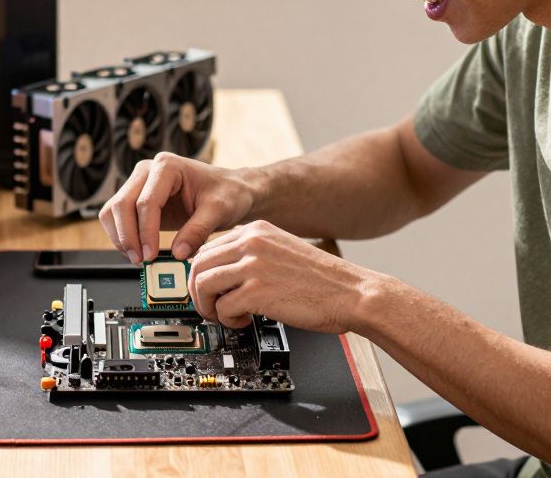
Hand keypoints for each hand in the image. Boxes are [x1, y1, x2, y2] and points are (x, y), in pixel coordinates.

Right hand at [99, 152, 255, 262]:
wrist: (230, 191)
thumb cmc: (227, 194)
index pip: (146, 201)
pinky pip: (117, 218)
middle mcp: (147, 171)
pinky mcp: (136, 199)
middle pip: (122, 204)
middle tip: (140, 260)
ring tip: (138, 259)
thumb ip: (198, 230)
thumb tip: (178, 254)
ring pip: (113, 211)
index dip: (145, 231)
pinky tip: (137, 251)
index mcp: (167, 166)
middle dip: (128, 236)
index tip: (151, 255)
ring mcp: (139, 184)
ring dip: (121, 237)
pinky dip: (122, 236)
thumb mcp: (219, 211)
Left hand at [188, 220, 372, 332]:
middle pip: (198, 264)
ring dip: (209, 306)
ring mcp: (253, 265)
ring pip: (203, 284)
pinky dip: (227, 319)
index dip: (202, 273)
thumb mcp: (282, 251)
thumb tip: (222, 272)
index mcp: (256, 230)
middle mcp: (252, 242)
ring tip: (226, 315)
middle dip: (198, 291)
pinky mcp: (257, 291)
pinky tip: (244, 321)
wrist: (353, 293)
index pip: (208, 247)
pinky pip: (222, 306)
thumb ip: (252, 255)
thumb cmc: (323, 280)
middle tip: (210, 307)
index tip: (208, 288)